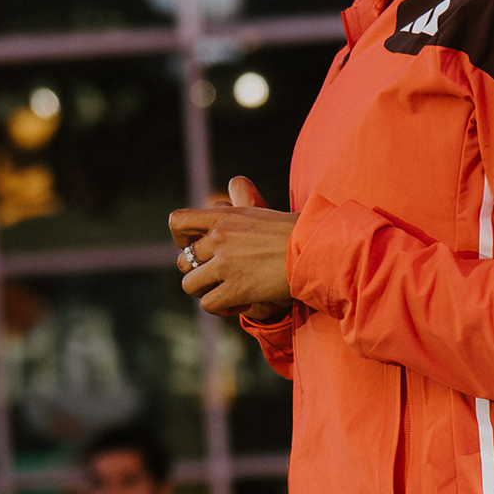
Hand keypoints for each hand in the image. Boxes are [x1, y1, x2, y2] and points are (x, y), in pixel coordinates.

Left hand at [168, 177, 295, 320]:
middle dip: (198, 272)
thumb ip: (242, 200)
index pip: (177, 222)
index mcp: (223, 216)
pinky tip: (240, 303)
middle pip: (183, 260)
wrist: (316, 249)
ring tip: (226, 292)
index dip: (181, 239)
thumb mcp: (260, 210)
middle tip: (219, 276)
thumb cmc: (293, 232)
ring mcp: (225, 264)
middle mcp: (219, 238)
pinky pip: (209, 304)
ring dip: (206, 292)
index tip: (195, 247)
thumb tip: (235, 185)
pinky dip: (222, 308)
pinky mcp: (236, 288)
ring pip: (190, 285)